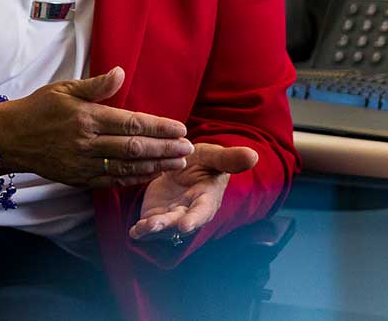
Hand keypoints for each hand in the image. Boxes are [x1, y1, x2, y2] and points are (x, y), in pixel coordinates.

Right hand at [0, 68, 194, 189]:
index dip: (159, 127)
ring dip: (155, 166)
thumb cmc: (39, 108)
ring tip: (177, 162)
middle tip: (188, 148)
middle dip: (165, 149)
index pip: (131, 123)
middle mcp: (87, 143)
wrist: (11, 137)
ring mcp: (83, 164)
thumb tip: (121, 72)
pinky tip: (151, 175)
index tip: (180, 129)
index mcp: (86, 118)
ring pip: (126, 168)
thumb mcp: (65, 88)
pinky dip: (134, 179)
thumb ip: (96, 85)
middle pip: (134, 148)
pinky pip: (111, 182)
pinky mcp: (78, 179)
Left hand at [130, 144, 259, 245]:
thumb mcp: (213, 156)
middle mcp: (189, 212)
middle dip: (168, 225)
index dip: (194, 219)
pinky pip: (148, 226)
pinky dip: (141, 230)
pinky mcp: (156, 215)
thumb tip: (253, 155)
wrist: (181, 165)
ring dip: (153, 229)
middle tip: (156, 225)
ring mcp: (172, 216)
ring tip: (142, 227)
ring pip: (163, 228)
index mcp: (206, 199)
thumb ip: (229, 159)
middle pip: (179, 222)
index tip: (185, 225)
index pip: (202, 211)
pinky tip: (133, 232)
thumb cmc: (203, 162)